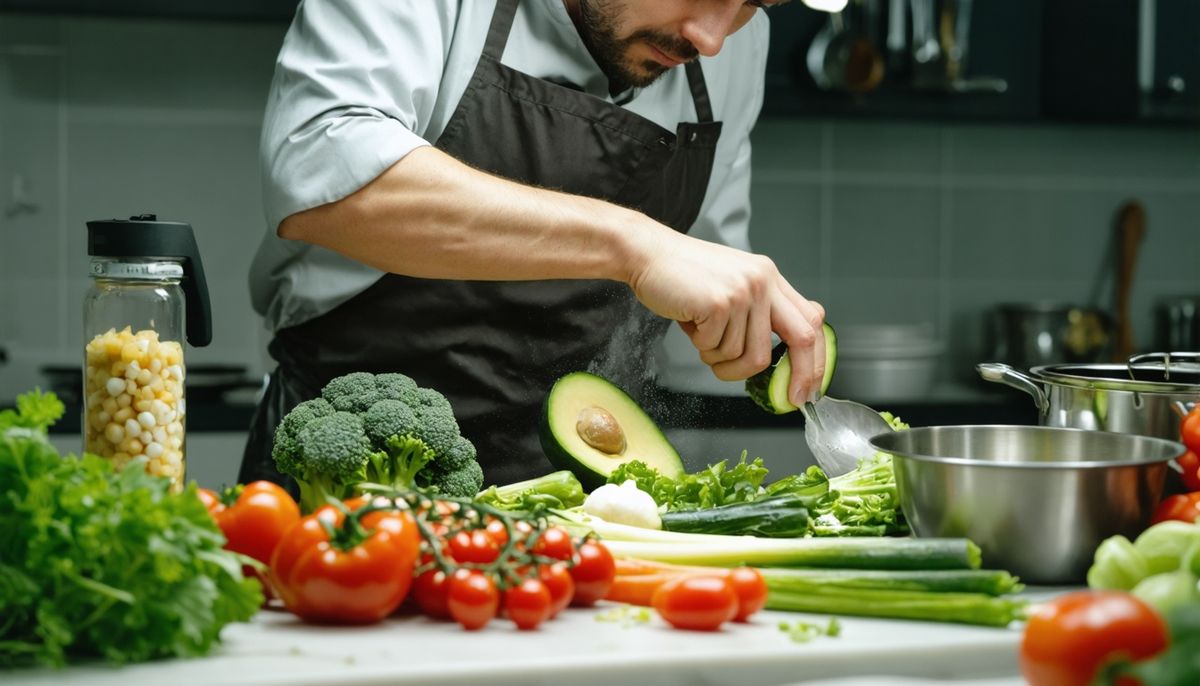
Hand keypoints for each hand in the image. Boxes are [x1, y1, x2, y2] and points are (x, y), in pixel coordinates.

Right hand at [628, 230, 825, 404]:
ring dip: (723, 362)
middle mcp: (763, 281)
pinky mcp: (720, 304)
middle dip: (798, 376)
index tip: (807, 387)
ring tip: (704, 340)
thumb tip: (779, 359)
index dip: (815, 359)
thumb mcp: (733, 288)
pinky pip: (718, 350)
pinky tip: (691, 326)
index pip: (810, 321)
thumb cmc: (684, 277)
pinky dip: (701, 348)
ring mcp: (743, 291)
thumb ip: (758, 314)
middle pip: (800, 339)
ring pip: (750, 356)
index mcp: (770, 278)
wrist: (648, 255)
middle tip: (788, 400)